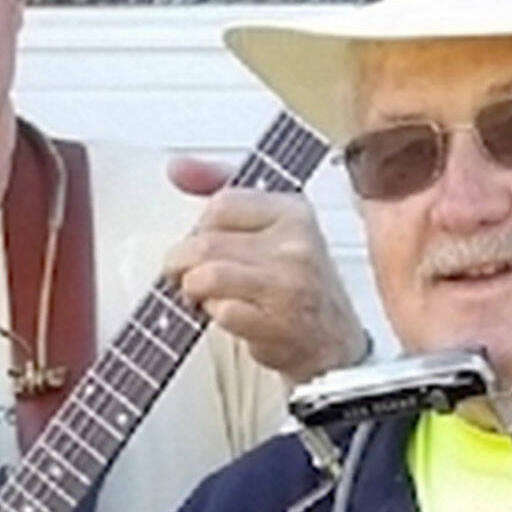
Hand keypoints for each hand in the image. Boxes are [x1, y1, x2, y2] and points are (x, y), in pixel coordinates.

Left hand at [165, 156, 368, 381]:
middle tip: (186, 275)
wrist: (334, 344)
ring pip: (206, 276)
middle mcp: (295, 243)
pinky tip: (229, 315)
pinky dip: (213, 316)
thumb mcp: (273, 226)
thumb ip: (223, 188)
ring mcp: (288, 284)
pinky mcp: (278, 323)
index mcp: (293, 211)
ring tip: (204, 296)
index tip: (203, 243)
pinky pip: (220, 311)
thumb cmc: (298, 285)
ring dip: (193, 290)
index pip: (221, 203)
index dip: (200, 227)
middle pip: (205, 242)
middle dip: (182, 264)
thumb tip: (177, 167)